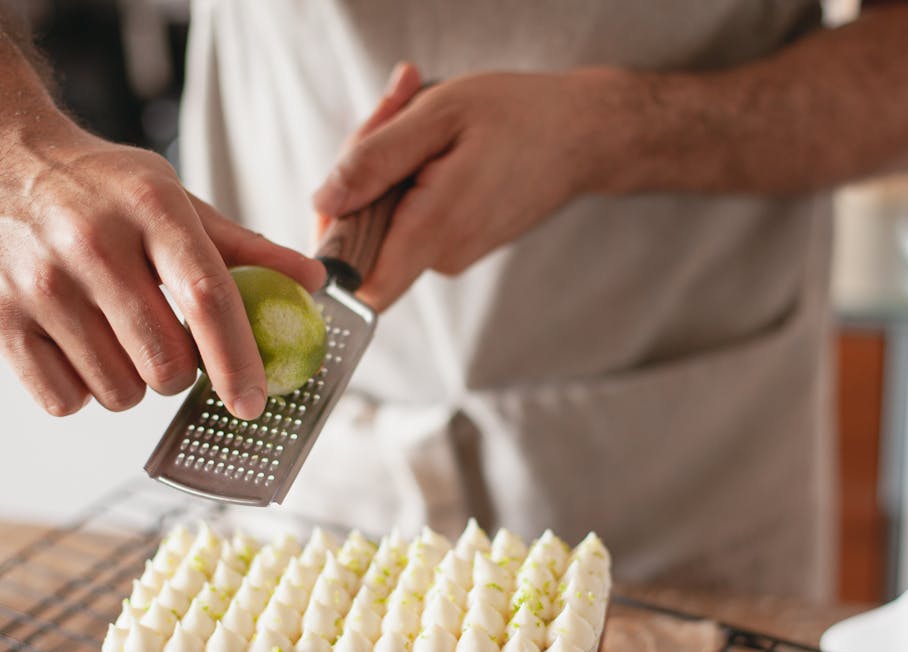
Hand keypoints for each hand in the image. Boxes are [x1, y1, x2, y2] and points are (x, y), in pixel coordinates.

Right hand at [0, 115, 326, 418]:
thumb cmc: (97, 184)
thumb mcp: (171, 195)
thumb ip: (242, 246)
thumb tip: (313, 283)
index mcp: (150, 208)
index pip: (208, 298)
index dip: (239, 360)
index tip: (255, 403)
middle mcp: (93, 244)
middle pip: (165, 361)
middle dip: (181, 376)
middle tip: (170, 350)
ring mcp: (40, 282)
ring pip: (117, 391)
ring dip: (131, 385)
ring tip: (117, 339)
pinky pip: (64, 400)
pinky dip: (81, 391)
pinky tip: (77, 347)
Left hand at [313, 66, 610, 311]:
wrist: (583, 136)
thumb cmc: (518, 116)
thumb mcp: (438, 115)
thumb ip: (374, 161)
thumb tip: (323, 202)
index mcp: (435, 229)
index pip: (358, 285)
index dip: (328, 248)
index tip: (334, 194)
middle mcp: (443, 256)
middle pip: (363, 240)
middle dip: (358, 178)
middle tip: (392, 110)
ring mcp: (452, 256)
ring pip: (385, 224)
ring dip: (385, 171)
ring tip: (420, 117)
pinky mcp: (458, 245)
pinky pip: (410, 219)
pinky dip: (408, 179)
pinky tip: (435, 141)